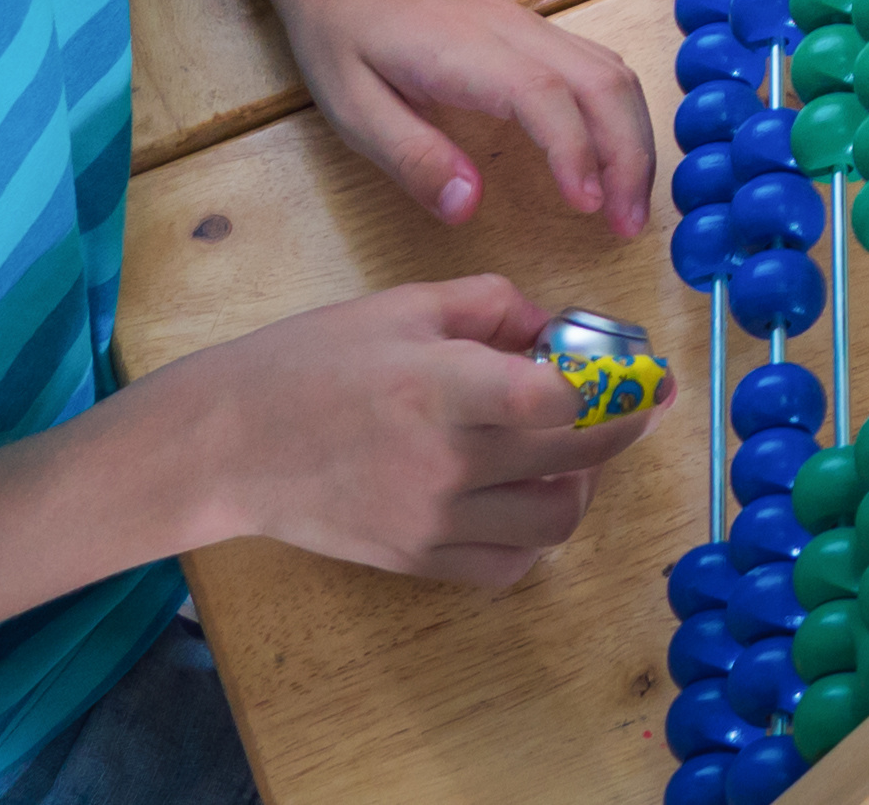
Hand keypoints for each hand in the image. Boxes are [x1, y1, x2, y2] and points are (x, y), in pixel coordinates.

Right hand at [142, 278, 642, 588]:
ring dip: (584, 484)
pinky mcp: (417, 560)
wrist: (227, 445)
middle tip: (634, 403)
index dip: (614, 384)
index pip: (559, 400)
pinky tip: (529, 497)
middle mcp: (445, 462)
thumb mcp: (403, 305)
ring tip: (574, 452)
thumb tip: (555, 327)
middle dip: (623, 427)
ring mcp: (432, 521)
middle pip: (575, 459)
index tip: (641, 369)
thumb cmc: (309, 361)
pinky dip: (536, 535)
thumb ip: (492, 304)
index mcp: (442, 386)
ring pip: (555, 521)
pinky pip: (509, 563)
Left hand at [279, 0, 658, 238]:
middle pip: (604, 81)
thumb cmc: (342, 28)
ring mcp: (531, 26)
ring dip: (634, 137)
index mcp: (465, 52)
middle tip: (628, 225)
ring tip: (628, 203)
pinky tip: (612, 153)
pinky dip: (620, 112)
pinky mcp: (535, 29)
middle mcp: (514, 32)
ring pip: (612, 71)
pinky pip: (598, 64)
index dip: (577, 151)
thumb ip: (411, 157)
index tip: (588, 208)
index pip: (545, 96)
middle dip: (630, 155)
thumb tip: (469, 206)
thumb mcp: (349, 105)